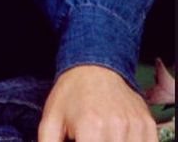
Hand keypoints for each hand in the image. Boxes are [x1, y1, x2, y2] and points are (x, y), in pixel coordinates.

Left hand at [38, 64, 156, 141]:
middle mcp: (117, 127)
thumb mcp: (51, 120)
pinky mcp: (148, 126)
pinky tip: (116, 138)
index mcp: (91, 127)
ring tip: (101, 136)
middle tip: (88, 137)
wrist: (94, 65)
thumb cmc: (70, 94)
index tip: (78, 141)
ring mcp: (136, 127)